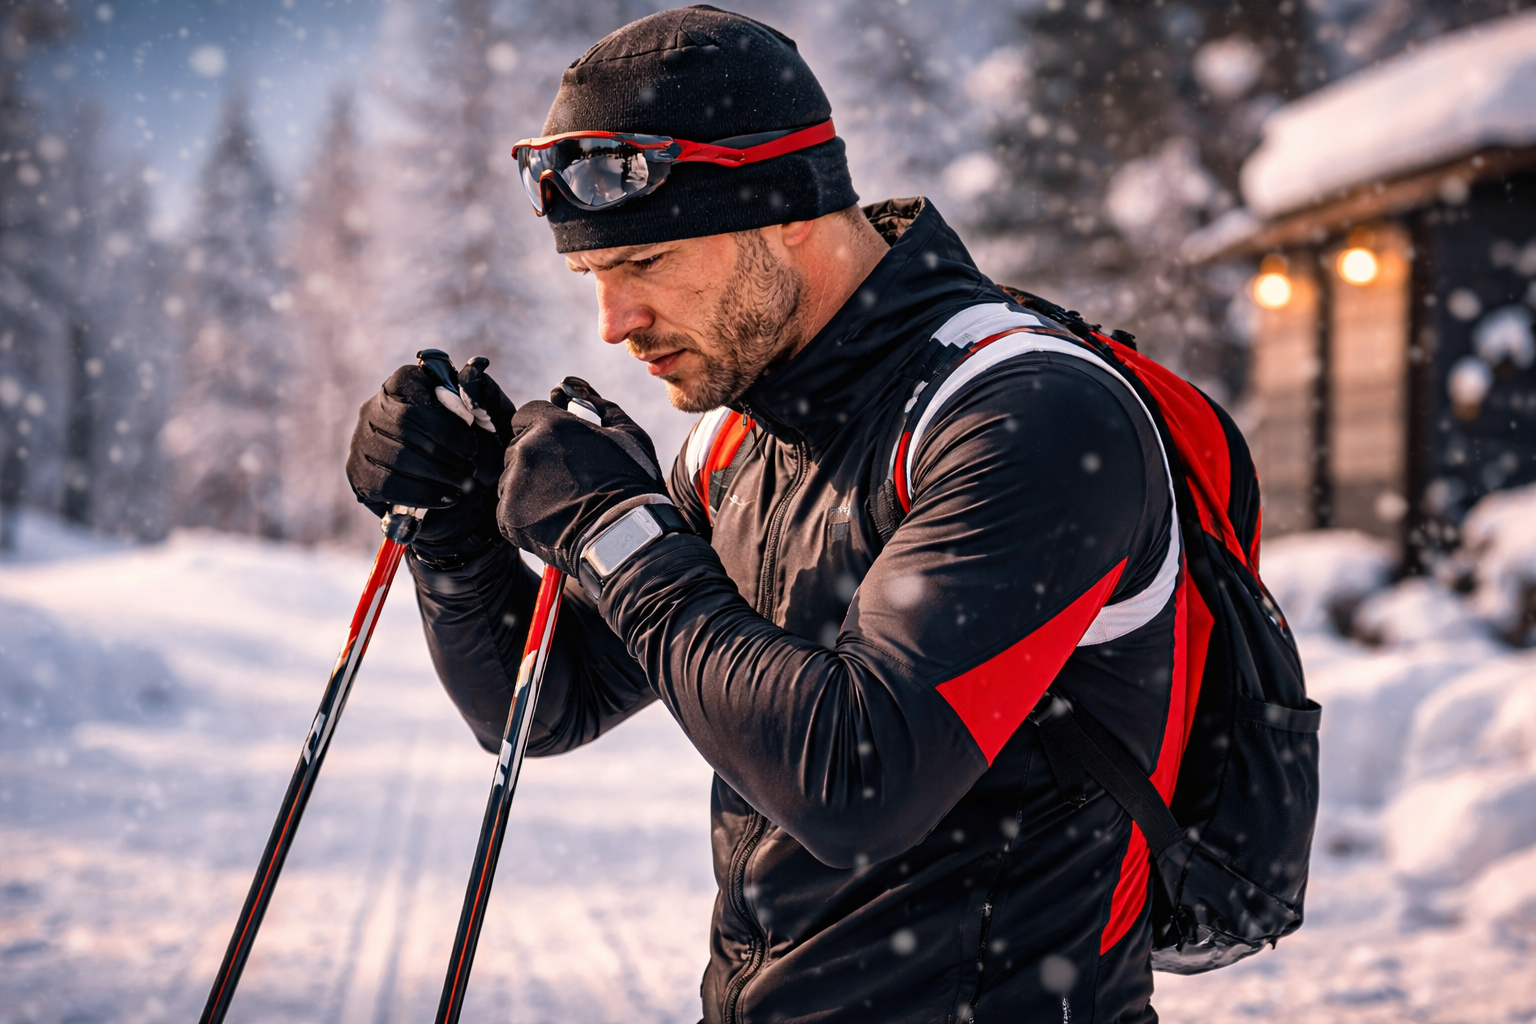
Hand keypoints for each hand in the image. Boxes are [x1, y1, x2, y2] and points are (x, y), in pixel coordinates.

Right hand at [347, 359, 515, 561]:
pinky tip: (446, 497)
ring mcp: (361, 441)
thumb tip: (475, 367)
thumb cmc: (478, 450)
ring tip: (463, 482)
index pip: (411, 385)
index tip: (472, 432)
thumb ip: (483, 393)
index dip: (444, 413)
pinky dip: (423, 493)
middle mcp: (374, 407)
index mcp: (403, 384)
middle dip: (444, 447)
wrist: (467, 497)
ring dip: (437, 472)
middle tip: (470, 464)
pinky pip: (387, 484)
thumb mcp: (489, 420)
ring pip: (396, 454)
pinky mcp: (359, 475)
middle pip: (404, 422)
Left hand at [497, 377, 668, 576]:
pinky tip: (555, 521)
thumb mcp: (627, 434)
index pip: (526, 415)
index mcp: (550, 425)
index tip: (557, 446)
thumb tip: (578, 387)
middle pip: (518, 448)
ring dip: (530, 488)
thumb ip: (599, 406)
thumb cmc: (631, 483)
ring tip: (563, 504)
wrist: (625, 535)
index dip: (541, 429)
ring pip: (512, 479)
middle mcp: (525, 450)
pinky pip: (510, 510)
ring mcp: (514, 484)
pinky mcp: (508, 516)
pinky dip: (527, 516)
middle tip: (566, 480)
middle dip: (537, 460)